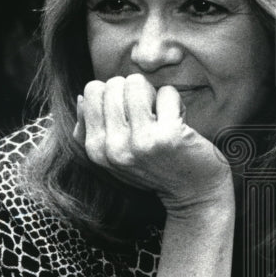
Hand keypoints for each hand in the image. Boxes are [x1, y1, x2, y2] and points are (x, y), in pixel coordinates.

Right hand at [74, 74, 232, 214]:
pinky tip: (179, 123)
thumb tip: (80, 97)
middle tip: (150, 115)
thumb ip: (91, 130)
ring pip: (136, 83)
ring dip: (153, 94)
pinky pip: (166, 92)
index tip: (131, 114)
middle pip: (114, 84)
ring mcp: (140, 142)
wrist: (195, 193)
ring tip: (162, 116)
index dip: (115, 94)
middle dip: (135, 92)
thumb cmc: (156, 168)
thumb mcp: (115, 156)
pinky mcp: (168, 136)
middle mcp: (113, 147)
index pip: (92, 91)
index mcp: (96, 149)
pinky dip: (176, 101)